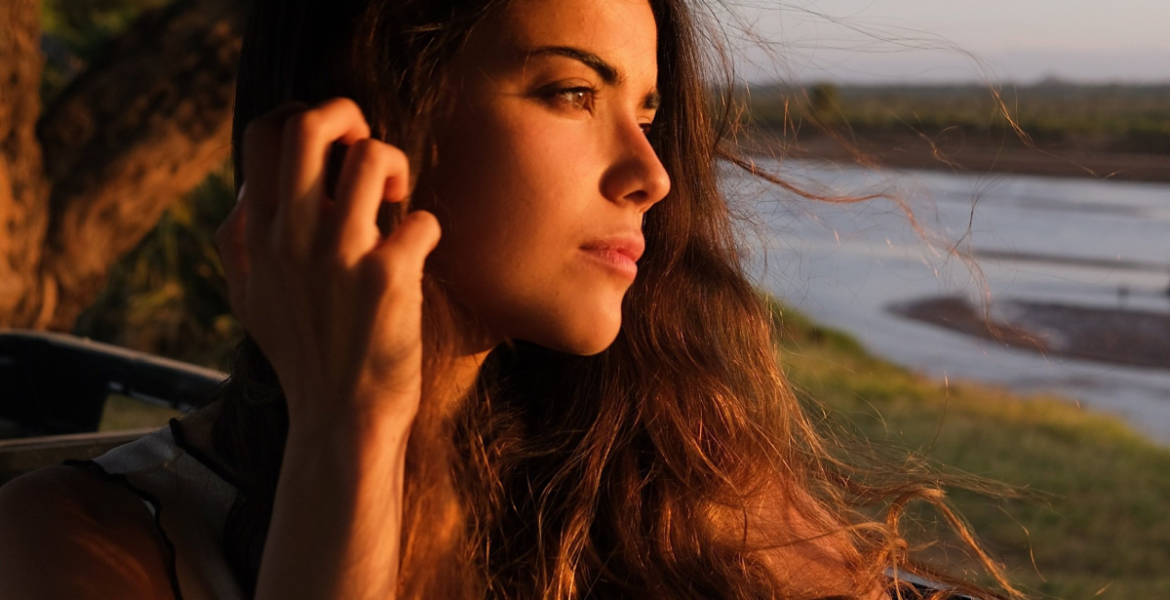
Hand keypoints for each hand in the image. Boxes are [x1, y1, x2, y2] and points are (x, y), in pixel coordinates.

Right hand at [214, 98, 440, 428]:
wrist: (342, 419)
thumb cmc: (303, 356)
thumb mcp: (248, 299)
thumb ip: (240, 240)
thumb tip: (248, 188)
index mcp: (259, 235)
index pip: (263, 133)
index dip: (302, 118)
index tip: (330, 151)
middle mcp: (293, 238)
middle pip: (309, 125)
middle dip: (348, 116)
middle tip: (366, 153)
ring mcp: (340, 257)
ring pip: (372, 157)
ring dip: (394, 165)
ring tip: (395, 201)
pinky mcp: (387, 279)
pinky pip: (420, 219)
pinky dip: (426, 227)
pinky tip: (417, 253)